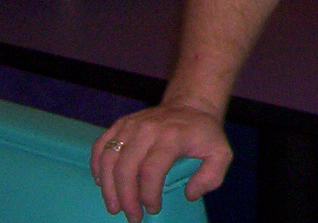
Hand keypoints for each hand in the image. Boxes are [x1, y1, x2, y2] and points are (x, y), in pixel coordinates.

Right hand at [92, 104, 230, 221]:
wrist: (191, 105)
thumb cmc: (203, 134)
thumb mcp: (221, 153)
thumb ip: (212, 176)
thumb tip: (190, 194)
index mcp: (172, 136)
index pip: (152, 170)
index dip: (148, 194)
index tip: (153, 209)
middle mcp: (148, 129)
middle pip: (126, 167)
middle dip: (126, 198)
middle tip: (131, 216)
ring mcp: (131, 124)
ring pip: (109, 159)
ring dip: (108, 188)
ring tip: (114, 207)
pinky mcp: (120, 124)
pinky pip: (101, 146)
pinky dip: (97, 167)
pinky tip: (102, 184)